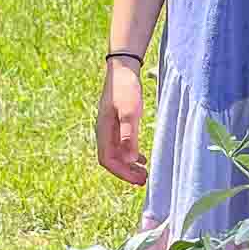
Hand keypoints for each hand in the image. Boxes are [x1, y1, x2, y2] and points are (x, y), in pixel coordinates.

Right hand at [97, 63, 146, 184]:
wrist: (122, 69)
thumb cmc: (126, 88)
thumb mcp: (131, 111)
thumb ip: (129, 135)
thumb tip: (130, 159)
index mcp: (104, 131)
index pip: (108, 161)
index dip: (122, 173)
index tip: (139, 180)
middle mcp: (104, 132)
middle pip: (111, 160)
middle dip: (126, 172)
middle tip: (144, 180)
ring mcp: (109, 128)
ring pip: (116, 154)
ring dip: (129, 165)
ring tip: (144, 173)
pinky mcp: (116, 123)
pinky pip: (120, 145)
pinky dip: (130, 154)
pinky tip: (141, 158)